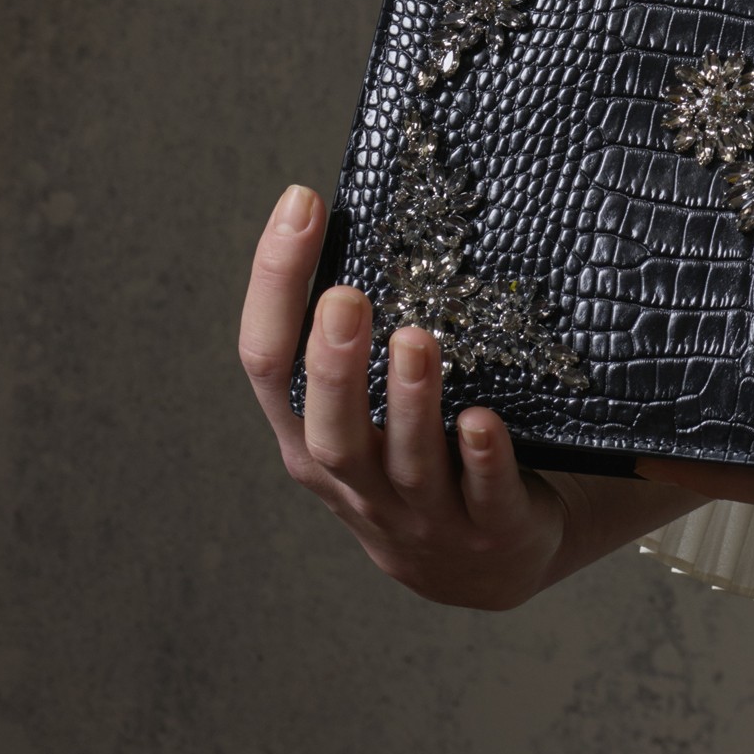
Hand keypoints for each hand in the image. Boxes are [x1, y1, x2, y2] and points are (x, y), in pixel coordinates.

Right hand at [238, 187, 698, 606]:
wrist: (478, 561)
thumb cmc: (415, 448)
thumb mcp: (368, 398)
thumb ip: (363, 325)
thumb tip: (381, 192)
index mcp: (310, 434)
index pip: (267, 361)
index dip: (275, 282)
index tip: (302, 200)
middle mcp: (353, 479)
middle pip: (328, 429)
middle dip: (333, 365)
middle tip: (346, 297)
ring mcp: (418, 512)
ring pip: (402, 463)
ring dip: (410, 401)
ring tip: (418, 339)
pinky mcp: (486, 530)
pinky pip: (482, 495)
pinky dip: (480, 458)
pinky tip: (482, 419)